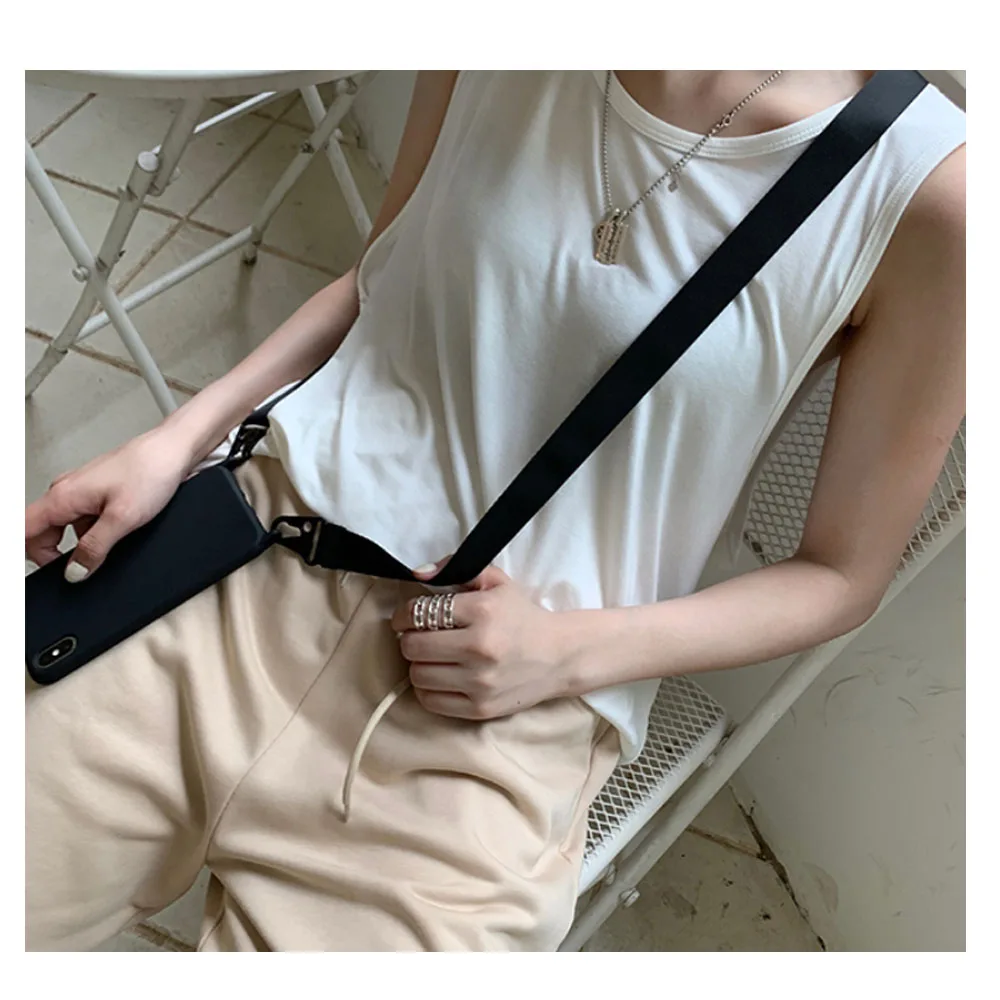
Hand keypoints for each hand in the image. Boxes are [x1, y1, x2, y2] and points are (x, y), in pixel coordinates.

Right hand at [25, 427, 192, 580]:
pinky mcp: (98, 494)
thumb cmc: (150, 471)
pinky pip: (84, 520)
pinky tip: (118, 533)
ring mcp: (81, 492)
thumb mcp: (123, 518)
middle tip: (83, 568)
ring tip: (110, 544)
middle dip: (56, 555)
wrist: (173, 451)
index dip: (31, 555)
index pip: (23, 531)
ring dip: (80, 544)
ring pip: (65, 528)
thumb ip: (94, 547)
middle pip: (40, 532)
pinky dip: (94, 533)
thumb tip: (74, 571)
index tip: (48, 572)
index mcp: (62, 496)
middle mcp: (66, 491)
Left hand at [390, 561, 579, 719]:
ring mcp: (480, 682)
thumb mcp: (497, 582)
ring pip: (417, 675)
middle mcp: (480, 648)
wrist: (560, 656)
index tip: (406, 617)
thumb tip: (418, 572)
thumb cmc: (523, 616)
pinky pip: (430, 701)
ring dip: (419, 664)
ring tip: (433, 656)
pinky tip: (442, 676)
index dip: (403, 615)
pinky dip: (428, 688)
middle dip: (409, 639)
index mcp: (482, 611)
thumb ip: (457, 570)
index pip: (418, 613)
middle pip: (412, 646)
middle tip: (419, 636)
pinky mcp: (480, 708)